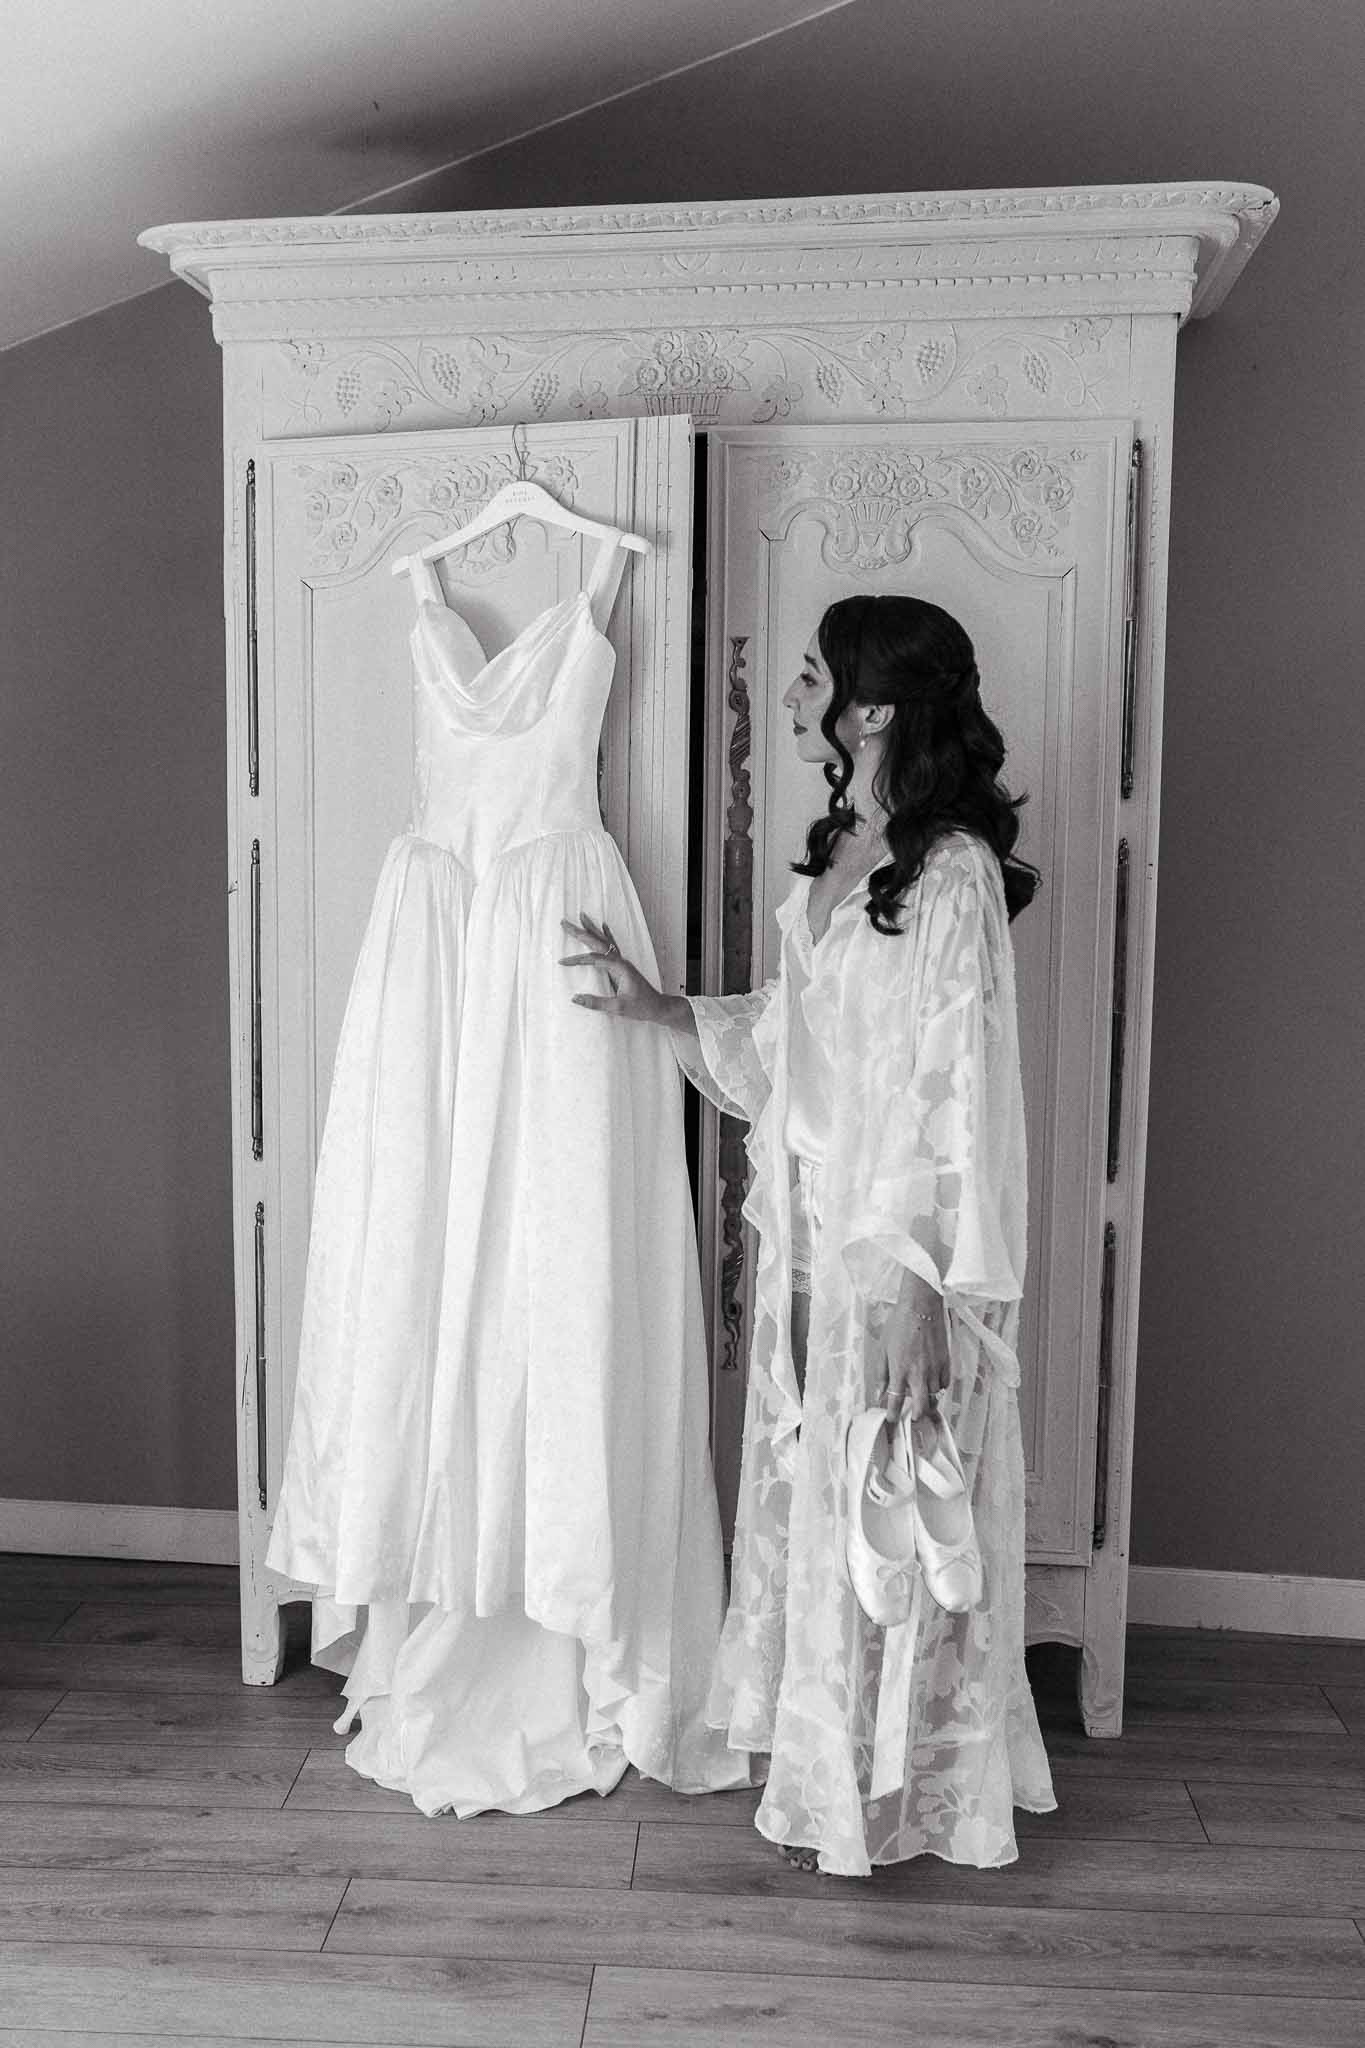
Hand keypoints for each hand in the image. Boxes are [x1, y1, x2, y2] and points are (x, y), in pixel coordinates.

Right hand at [559, 915, 666, 1022]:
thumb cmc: (641, 1007)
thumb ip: (596, 1002)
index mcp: (620, 968)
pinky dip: (606, 935)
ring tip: (582, 916)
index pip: (593, 959)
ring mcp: (623, 962)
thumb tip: (575, 998)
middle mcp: (621, 961)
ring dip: (592, 929)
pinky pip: (613, 946)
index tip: (562, 962)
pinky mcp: (623, 965)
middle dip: (581, 932)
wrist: (658, 1007)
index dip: (576, 960)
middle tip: (565, 923)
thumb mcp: (618, 1008)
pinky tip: (604, 926)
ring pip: (605, 941)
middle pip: (598, 943)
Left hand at [881, 1298, 949, 1433]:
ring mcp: (935, 1369)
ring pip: (935, 1397)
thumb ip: (881, 1373)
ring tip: (922, 1400)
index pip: (895, 1402)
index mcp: (900, 1371)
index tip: (891, 1419)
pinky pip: (945, 1384)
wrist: (921, 1307)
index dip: (892, 1414)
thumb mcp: (883, 1348)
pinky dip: (939, 1388)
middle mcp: (919, 1374)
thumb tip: (879, 1392)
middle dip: (916, 1416)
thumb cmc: (900, 1324)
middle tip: (911, 1416)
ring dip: (928, 1401)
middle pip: (921, 1407)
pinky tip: (933, 1384)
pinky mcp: (946, 1362)